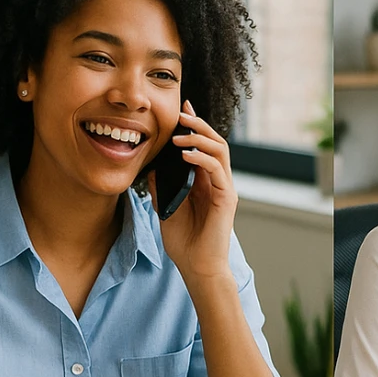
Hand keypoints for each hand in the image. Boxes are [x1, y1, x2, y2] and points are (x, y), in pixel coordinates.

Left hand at [152, 100, 236, 285]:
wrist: (197, 267)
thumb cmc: (184, 241)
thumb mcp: (165, 208)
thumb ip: (160, 187)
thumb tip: (150, 166)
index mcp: (204, 182)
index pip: (203, 146)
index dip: (194, 126)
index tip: (182, 110)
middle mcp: (217, 181)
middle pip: (214, 142)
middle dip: (198, 124)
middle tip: (182, 112)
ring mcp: (224, 189)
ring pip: (220, 151)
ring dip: (201, 137)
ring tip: (182, 131)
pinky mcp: (227, 198)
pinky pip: (217, 171)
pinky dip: (202, 158)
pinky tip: (187, 154)